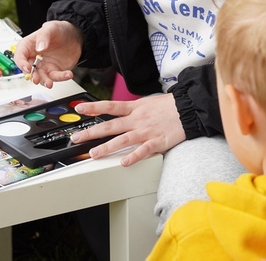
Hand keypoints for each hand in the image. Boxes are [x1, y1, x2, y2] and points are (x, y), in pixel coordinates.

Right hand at [14, 21, 82, 87]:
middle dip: (32, 76)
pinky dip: (61, 77)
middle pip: (29, 70)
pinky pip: (56, 76)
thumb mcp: (51, 28)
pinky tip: (67, 74)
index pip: (20, 56)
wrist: (74, 35)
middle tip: (36, 79)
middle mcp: (35, 57)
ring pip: (41, 77)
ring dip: (45, 81)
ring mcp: (45, 65)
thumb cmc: (59, 29)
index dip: (21, 63)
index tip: (27, 67)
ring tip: (49, 83)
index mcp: (28, 46)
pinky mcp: (54, 70)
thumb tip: (40, 47)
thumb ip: (44, 36)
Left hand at [70, 94, 185, 165]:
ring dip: (107, 147)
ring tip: (94, 154)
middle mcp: (137, 119)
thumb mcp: (146, 102)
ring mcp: (146, 131)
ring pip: (123, 140)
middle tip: (77, 138)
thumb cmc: (167, 106)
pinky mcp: (157, 141)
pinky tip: (124, 163)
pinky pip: (143, 151)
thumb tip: (116, 112)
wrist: (188, 108)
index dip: (93, 107)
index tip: (79, 109)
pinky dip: (134, 157)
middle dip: (91, 132)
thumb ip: (131, 110)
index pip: (109, 106)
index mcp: (134, 108)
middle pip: (110, 125)